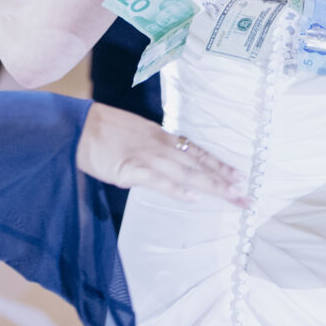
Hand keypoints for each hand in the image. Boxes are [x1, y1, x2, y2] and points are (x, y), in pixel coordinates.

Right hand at [75, 104, 247, 206]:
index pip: (199, 153)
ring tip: (231, 195)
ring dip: (211, 185)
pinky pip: (159, 180)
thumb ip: (152, 154)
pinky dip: (177, 189)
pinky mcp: (132, 168)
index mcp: (163, 138)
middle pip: (200, 165)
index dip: (220, 165)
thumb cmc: (104, 133)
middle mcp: (162, 146)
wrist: (79, 128)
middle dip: (224, 181)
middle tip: (245, 195)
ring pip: (187, 172)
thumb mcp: (136, 138)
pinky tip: (193, 196)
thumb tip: (162, 172)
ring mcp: (149, 156)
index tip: (239, 176)